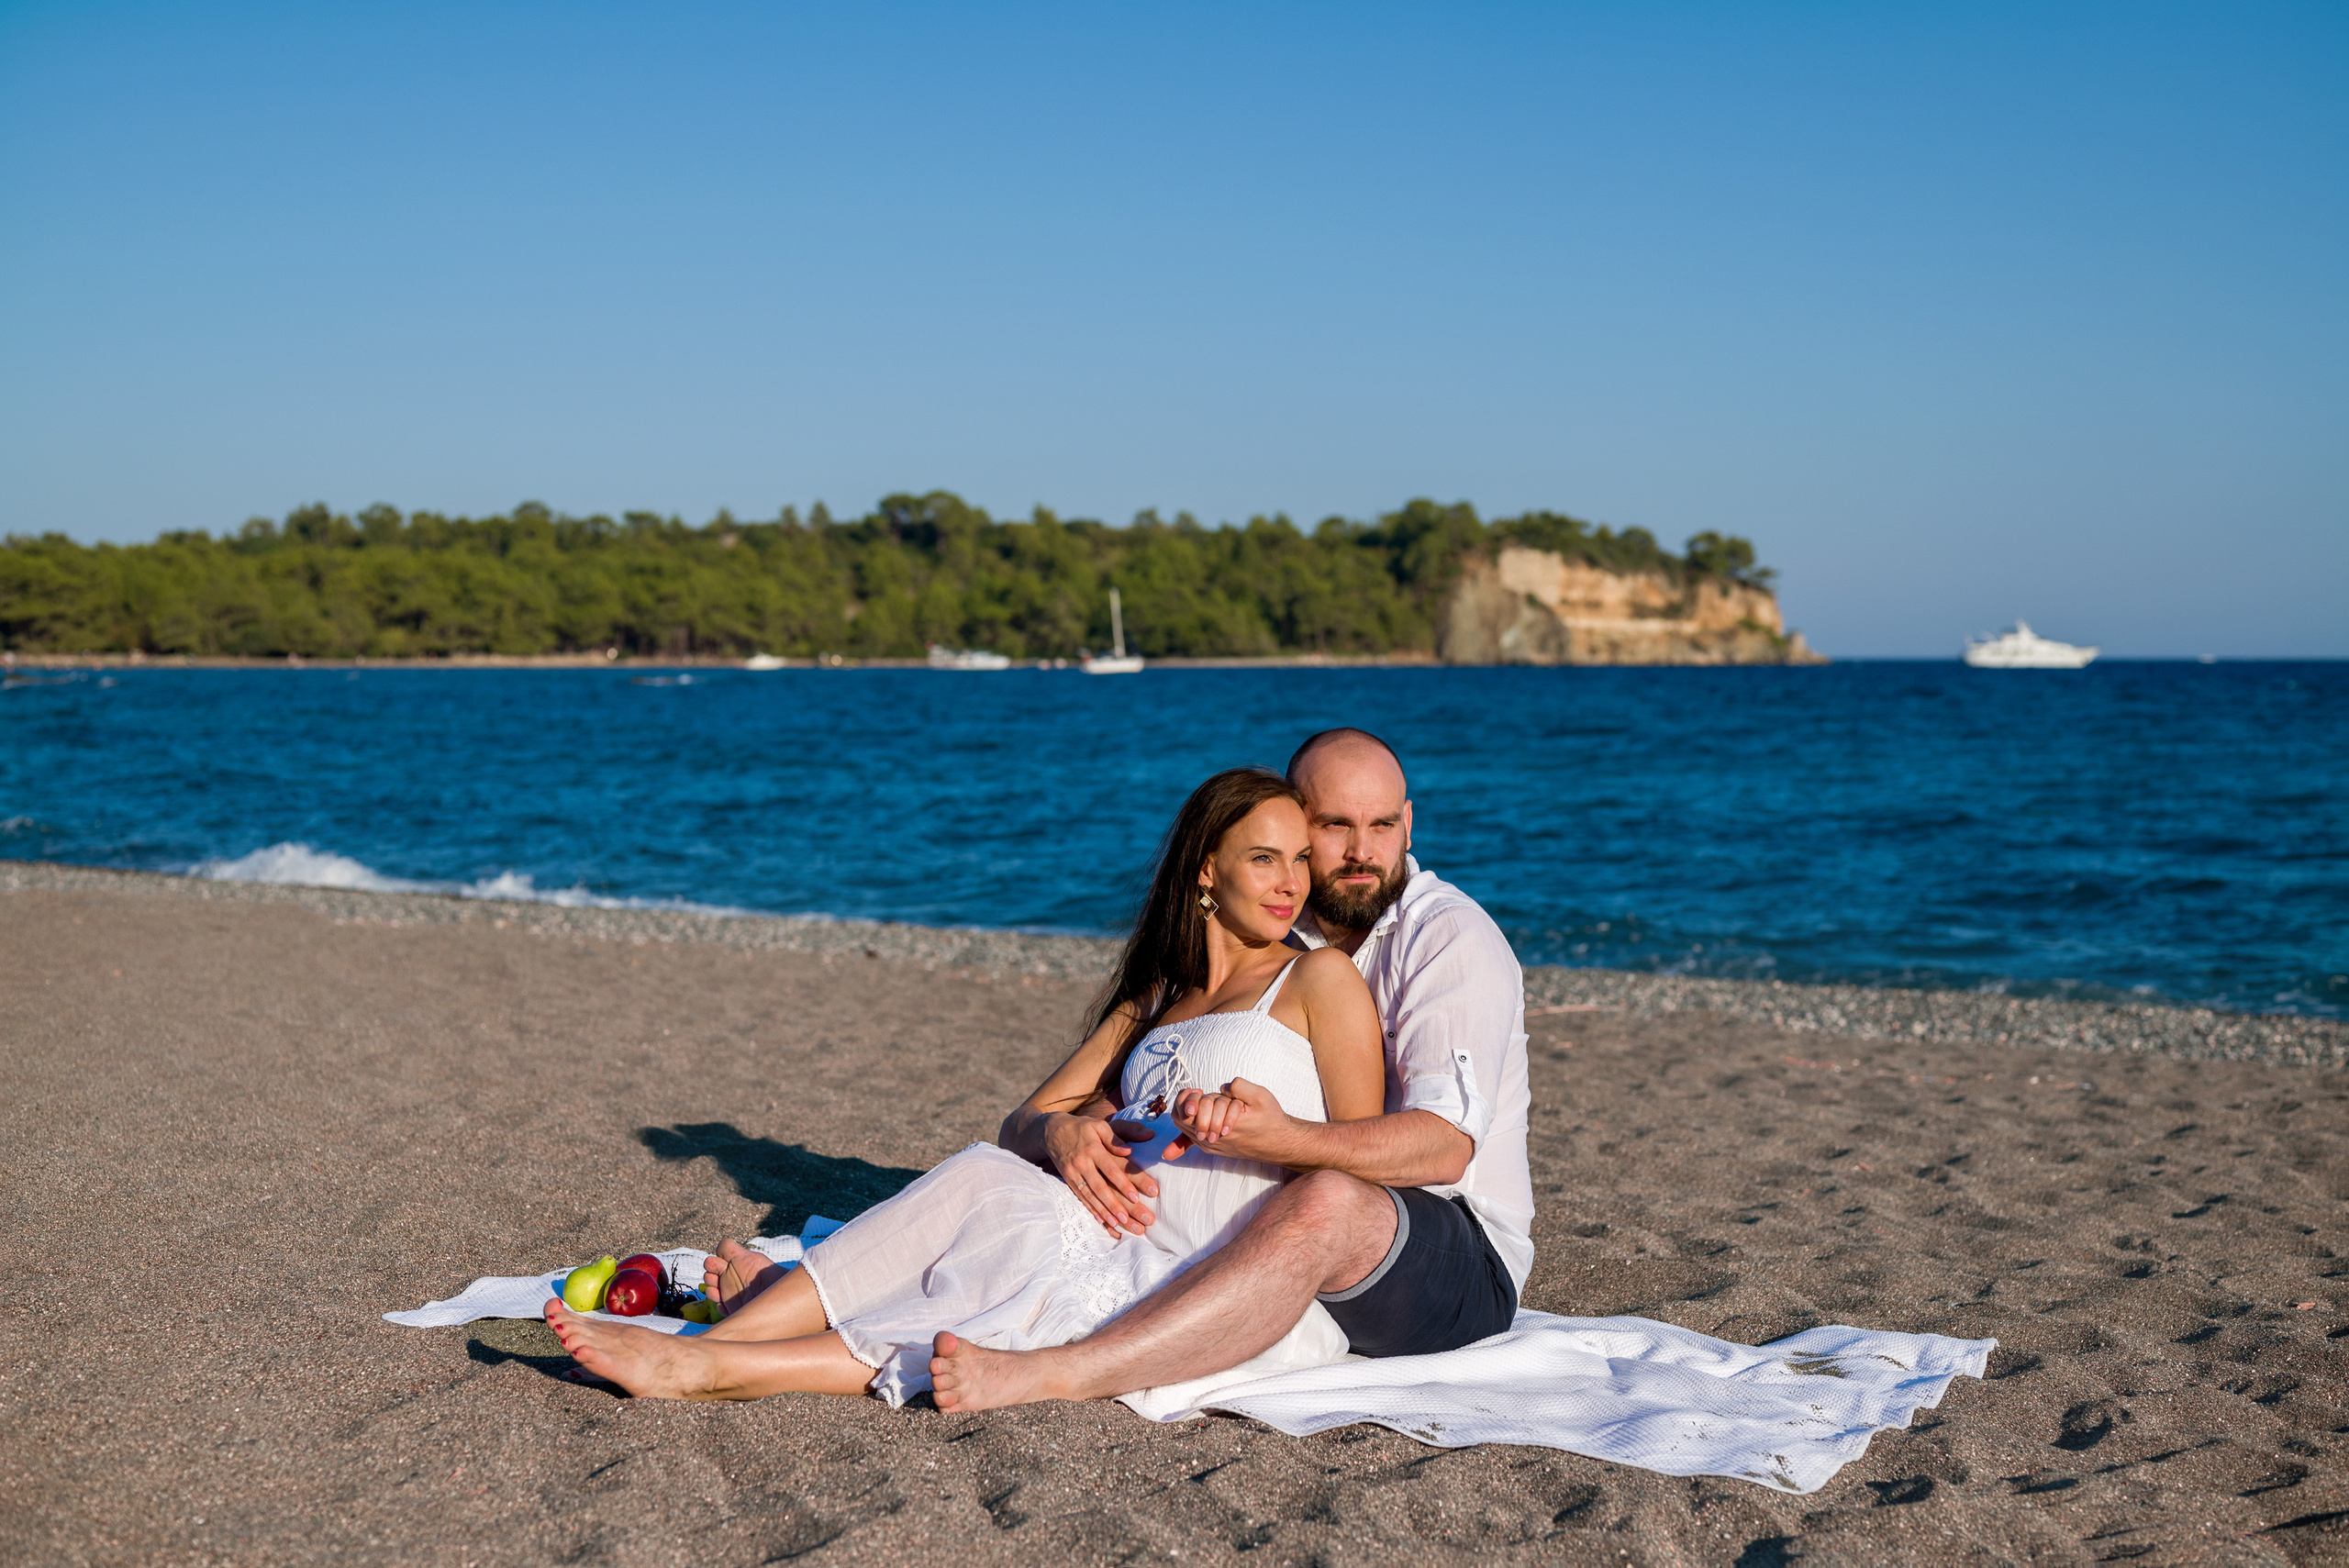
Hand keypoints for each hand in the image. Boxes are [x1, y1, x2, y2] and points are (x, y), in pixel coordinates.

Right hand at [1041, 1112, 1158, 1236]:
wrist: (1051, 1131)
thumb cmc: (1081, 1128)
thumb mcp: (1098, 1126)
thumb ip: (1115, 1138)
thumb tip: (1130, 1151)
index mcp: (1093, 1148)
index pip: (1111, 1169)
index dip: (1124, 1183)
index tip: (1138, 1196)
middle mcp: (1083, 1163)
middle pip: (1101, 1187)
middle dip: (1116, 1204)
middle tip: (1130, 1218)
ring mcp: (1073, 1173)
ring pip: (1090, 1196)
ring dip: (1104, 1211)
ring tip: (1119, 1223)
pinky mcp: (1068, 1180)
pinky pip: (1080, 1197)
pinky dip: (1091, 1209)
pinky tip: (1102, 1220)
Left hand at [1170, 1078, 1290, 1163]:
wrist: (1277, 1143)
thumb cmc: (1269, 1119)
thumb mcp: (1260, 1096)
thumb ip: (1238, 1087)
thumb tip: (1221, 1087)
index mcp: (1221, 1125)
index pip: (1187, 1112)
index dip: (1189, 1097)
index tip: (1200, 1090)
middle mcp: (1212, 1140)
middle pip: (1183, 1118)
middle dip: (1193, 1103)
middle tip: (1202, 1094)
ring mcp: (1210, 1146)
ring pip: (1186, 1126)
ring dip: (1195, 1112)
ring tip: (1210, 1106)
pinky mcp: (1213, 1148)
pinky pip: (1190, 1136)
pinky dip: (1193, 1122)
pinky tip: (1202, 1113)